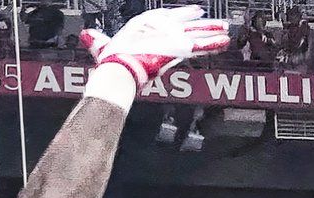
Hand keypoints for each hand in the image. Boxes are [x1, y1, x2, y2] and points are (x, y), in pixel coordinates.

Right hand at [82, 5, 235, 88]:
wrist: (120, 68)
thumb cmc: (111, 59)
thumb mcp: (104, 46)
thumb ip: (97, 40)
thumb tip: (87, 35)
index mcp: (143, 23)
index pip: (165, 15)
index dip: (180, 15)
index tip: (192, 13)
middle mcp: (160, 27)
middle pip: (184, 24)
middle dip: (200, 23)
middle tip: (216, 22)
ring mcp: (171, 37)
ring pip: (195, 34)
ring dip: (211, 32)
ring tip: (226, 31)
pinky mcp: (179, 49)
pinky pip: (200, 46)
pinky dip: (212, 44)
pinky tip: (225, 42)